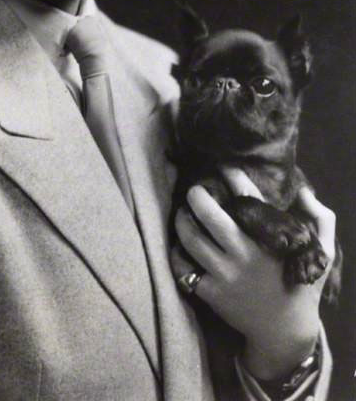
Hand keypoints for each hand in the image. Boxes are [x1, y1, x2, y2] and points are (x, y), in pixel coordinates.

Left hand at [170, 168, 335, 379]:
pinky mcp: (212, 292)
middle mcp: (245, 254)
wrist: (284, 331)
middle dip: (197, 196)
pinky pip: (184, 267)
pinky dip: (177, 253)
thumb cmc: (302, 286)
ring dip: (182, 220)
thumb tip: (305, 192)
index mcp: (270, 239)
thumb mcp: (323, 253)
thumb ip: (321, 220)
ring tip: (182, 213)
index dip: (233, 176)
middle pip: (210, 215)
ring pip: (192, 238)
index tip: (225, 168)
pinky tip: (178, 243)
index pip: (248, 197)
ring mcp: (226, 274)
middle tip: (195, 190)